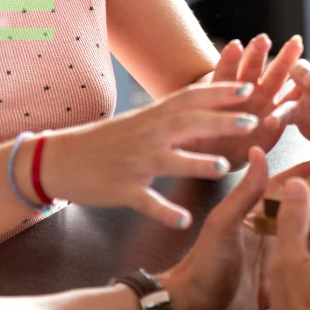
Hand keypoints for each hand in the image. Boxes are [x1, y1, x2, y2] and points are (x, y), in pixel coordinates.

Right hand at [42, 83, 260, 228]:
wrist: (58, 159)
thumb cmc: (109, 140)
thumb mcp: (142, 121)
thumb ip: (176, 115)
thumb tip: (215, 104)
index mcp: (154, 117)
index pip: (190, 98)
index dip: (219, 93)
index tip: (249, 88)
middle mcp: (146, 135)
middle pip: (186, 124)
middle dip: (219, 122)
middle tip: (251, 122)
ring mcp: (133, 162)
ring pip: (169, 160)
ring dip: (196, 164)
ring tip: (224, 168)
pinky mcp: (121, 189)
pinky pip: (146, 201)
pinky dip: (164, 211)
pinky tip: (184, 221)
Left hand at [156, 147, 309, 309]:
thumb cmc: (203, 266)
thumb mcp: (225, 223)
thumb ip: (245, 191)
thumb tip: (258, 152)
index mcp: (252, 215)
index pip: (282, 187)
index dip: (303, 174)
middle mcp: (265, 234)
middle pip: (299, 209)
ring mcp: (273, 258)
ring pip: (305, 236)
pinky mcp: (279, 282)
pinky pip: (304, 266)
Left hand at [203, 34, 304, 165]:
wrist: (218, 156)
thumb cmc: (200, 142)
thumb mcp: (190, 138)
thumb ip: (193, 130)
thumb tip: (184, 126)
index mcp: (221, 92)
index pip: (223, 73)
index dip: (228, 60)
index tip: (235, 46)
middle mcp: (243, 92)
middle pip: (252, 68)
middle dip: (258, 53)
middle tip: (263, 39)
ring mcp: (263, 101)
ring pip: (276, 77)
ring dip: (285, 61)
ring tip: (295, 44)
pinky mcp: (278, 117)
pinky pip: (292, 102)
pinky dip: (300, 92)